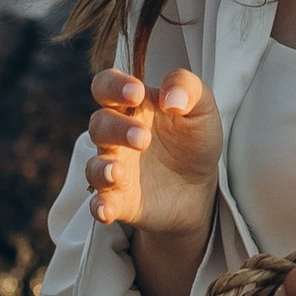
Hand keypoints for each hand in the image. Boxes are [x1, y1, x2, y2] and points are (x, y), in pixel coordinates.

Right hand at [85, 64, 222, 235]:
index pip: (106, 86)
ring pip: (94, 166)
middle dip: (116, 129)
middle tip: (144, 139)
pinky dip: (99, 206)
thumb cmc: (194, 138)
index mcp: (132, 106)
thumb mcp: (202, 107)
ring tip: (118, 172)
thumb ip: (188, 88)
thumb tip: (170, 98)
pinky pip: (101, 203)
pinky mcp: (121, 200)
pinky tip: (106, 209)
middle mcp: (117, 136)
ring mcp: (116, 169)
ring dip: (102, 169)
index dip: (113, 86)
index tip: (137, 93)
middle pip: (99, 125)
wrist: (201, 186)